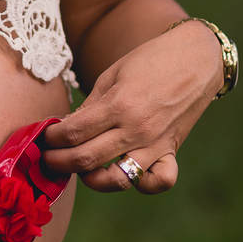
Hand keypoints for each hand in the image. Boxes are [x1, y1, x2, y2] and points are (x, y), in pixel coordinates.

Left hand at [42, 20, 222, 193]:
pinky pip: (159, 181)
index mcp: (118, 105)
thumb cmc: (150, 60)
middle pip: (85, 160)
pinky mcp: (171, 150)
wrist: (196, 57)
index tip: (46, 136)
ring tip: (80, 169)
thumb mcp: (112, 74)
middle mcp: (137, 129)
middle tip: (48, 157)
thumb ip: (89, 106)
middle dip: (58, 161)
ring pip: (117, 180)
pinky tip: (126, 173)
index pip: (73, 133)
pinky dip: (143, 184)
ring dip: (90, 179)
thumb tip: (65, 130)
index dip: (52, 138)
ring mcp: (155, 143)